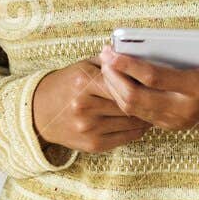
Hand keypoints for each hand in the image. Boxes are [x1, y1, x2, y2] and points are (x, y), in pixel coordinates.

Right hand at [31, 56, 151, 154]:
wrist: (40, 112)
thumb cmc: (66, 84)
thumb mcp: (83, 66)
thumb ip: (109, 61)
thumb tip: (135, 55)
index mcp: (83, 83)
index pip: (122, 82)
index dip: (140, 82)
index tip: (154, 81)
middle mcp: (85, 107)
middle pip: (128, 103)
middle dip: (145, 99)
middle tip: (158, 95)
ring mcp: (88, 128)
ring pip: (130, 122)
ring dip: (145, 115)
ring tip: (152, 107)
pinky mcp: (92, 144)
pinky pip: (125, 137)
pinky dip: (137, 129)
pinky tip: (141, 122)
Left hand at [96, 35, 198, 132]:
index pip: (155, 78)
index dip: (129, 65)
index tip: (112, 52)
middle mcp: (184, 108)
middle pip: (136, 98)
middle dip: (114, 78)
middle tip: (103, 57)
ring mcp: (177, 120)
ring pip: (134, 110)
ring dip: (115, 90)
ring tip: (106, 68)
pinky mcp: (172, 125)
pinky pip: (140, 116)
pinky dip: (125, 100)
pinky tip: (118, 83)